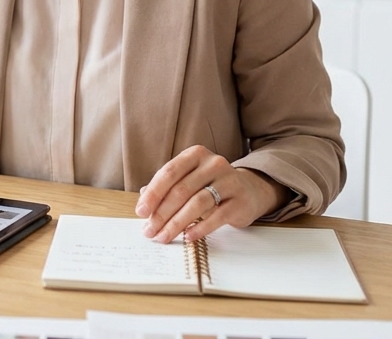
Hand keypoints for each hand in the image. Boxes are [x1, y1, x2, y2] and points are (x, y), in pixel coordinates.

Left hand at [134, 145, 288, 243]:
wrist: (250, 190)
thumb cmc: (211, 185)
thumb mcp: (189, 180)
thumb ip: (167, 187)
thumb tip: (142, 202)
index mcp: (195, 155)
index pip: (169, 173)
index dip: (153, 193)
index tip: (141, 212)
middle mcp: (213, 164)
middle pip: (181, 190)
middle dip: (162, 213)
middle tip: (150, 230)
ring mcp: (229, 181)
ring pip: (197, 203)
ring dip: (177, 223)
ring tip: (164, 236)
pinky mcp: (240, 201)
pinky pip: (217, 216)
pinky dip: (200, 228)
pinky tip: (188, 236)